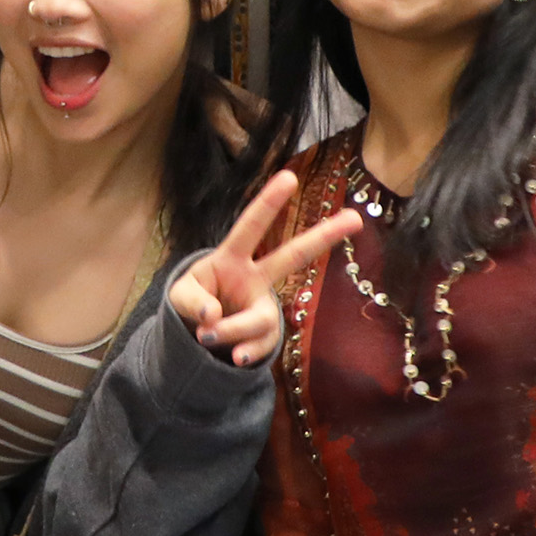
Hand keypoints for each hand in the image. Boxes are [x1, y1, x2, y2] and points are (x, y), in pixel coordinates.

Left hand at [168, 172, 363, 369]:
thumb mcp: (180, 297)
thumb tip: (213, 318)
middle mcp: (254, 278)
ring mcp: (263, 307)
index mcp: (231, 258)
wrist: (196, 336)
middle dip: (323, 237)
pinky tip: (234, 359)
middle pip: (293, 255)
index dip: (268, 203)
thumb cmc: (191, 303)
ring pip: (262, 317)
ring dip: (233, 330)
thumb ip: (191, 303)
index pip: (250, 227)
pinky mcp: (265, 335)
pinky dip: (246, 353)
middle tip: (356, 218)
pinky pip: (261, 345)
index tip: (289, 177)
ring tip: (207, 336)